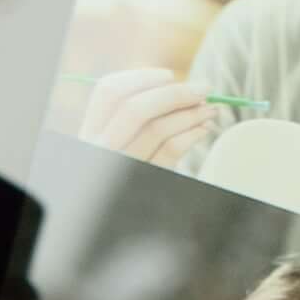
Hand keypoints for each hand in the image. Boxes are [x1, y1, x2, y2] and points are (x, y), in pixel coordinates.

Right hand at [77, 65, 226, 169]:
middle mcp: (102, 150)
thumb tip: (174, 86)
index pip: (109, 92)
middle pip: (134, 108)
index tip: (169, 77)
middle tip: (204, 88)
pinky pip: (172, 152)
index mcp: (90, 134)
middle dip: (175, 93)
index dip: (142, 78)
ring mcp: (122, 167)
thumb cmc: (125, 175)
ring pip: (157, 128)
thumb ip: (132, 119)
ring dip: (191, 113)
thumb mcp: (118, 145)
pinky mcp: (146, 183)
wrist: (122, 222)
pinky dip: (192, 134)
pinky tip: (203, 129)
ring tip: (209, 109)